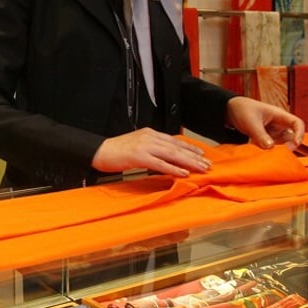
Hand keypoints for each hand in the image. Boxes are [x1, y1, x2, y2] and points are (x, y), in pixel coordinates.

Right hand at [92, 128, 211, 177]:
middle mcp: (150, 137)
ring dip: (189, 162)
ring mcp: (145, 146)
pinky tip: (183, 173)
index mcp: (150, 134)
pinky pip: (160, 164)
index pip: (175, 141)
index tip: (202, 155)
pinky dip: (173, 168)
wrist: (99, 151)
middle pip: (177, 147)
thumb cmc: (117, 151)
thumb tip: (166, 158)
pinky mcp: (139, 156)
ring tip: (201, 168)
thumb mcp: (137, 146)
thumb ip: (152, 149)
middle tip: (208, 164)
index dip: (189, 148)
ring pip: (172, 154)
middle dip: (194, 156)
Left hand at [225, 96, 304, 149]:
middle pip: (291, 137)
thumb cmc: (242, 109)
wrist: (230, 110)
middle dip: (288, 146)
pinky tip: (260, 153)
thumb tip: (270, 147)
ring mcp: (272, 132)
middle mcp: (278, 124)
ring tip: (267, 154)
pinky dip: (267, 151)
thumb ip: (260, 135)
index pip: (297, 123)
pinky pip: (270, 147)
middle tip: (279, 154)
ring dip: (276, 150)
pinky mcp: (265, 138)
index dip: (300, 133)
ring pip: (281, 144)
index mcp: (279, 115)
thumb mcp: (251, 122)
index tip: (296, 143)